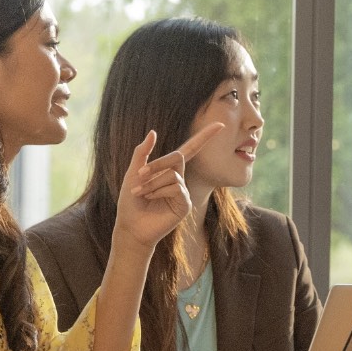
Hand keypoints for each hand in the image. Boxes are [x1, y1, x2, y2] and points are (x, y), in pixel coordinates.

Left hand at [112, 123, 225, 251]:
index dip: (204, 137)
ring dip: (152, 182)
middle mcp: (178, 179)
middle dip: (156, 165)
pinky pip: (176, 188)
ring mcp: (183, 192)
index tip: (221, 124)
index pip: (190, 149)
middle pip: (177, 157)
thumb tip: (153, 132)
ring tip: (141, 193)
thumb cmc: (131, 202)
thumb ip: (142, 153)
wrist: (130, 226)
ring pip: (173, 174)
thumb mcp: (133, 173)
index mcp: (168, 170)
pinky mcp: (185, 204)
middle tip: (138, 176)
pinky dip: (160, 190)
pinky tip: (151, 198)